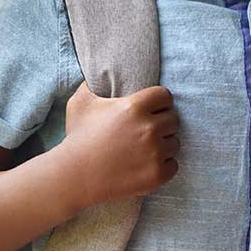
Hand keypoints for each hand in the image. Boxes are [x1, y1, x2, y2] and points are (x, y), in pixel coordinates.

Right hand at [60, 84, 179, 207]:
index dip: (158, 102)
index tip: (152, 109)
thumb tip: (97, 75)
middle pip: (173, 119)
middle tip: (145, 131)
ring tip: (143, 149)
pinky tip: (145, 164)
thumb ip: (92, 84)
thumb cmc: (78, 137)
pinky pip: (173, 165)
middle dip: (162, 123)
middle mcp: (149, 128)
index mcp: (134, 106)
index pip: (165, 96)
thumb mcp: (80, 103)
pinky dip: (162, 166)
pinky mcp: (157, 174)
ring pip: (174, 143)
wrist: (76, 175)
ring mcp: (155, 152)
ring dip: (163, 145)